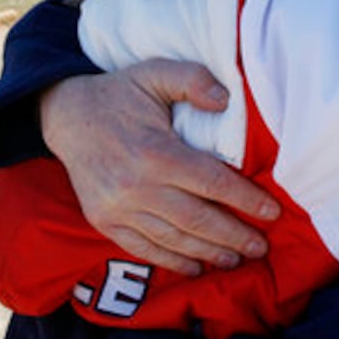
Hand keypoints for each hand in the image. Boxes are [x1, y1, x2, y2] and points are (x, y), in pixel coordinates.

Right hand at [39, 59, 279, 274]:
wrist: (66, 115)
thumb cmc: (121, 93)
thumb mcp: (157, 72)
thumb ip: (194, 80)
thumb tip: (225, 101)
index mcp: (156, 152)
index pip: (213, 183)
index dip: (247, 200)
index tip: (273, 213)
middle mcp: (137, 186)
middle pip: (198, 220)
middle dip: (235, 236)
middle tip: (262, 247)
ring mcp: (118, 209)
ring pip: (174, 240)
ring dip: (210, 253)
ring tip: (238, 259)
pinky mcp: (104, 221)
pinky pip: (144, 249)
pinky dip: (173, 262)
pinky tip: (197, 267)